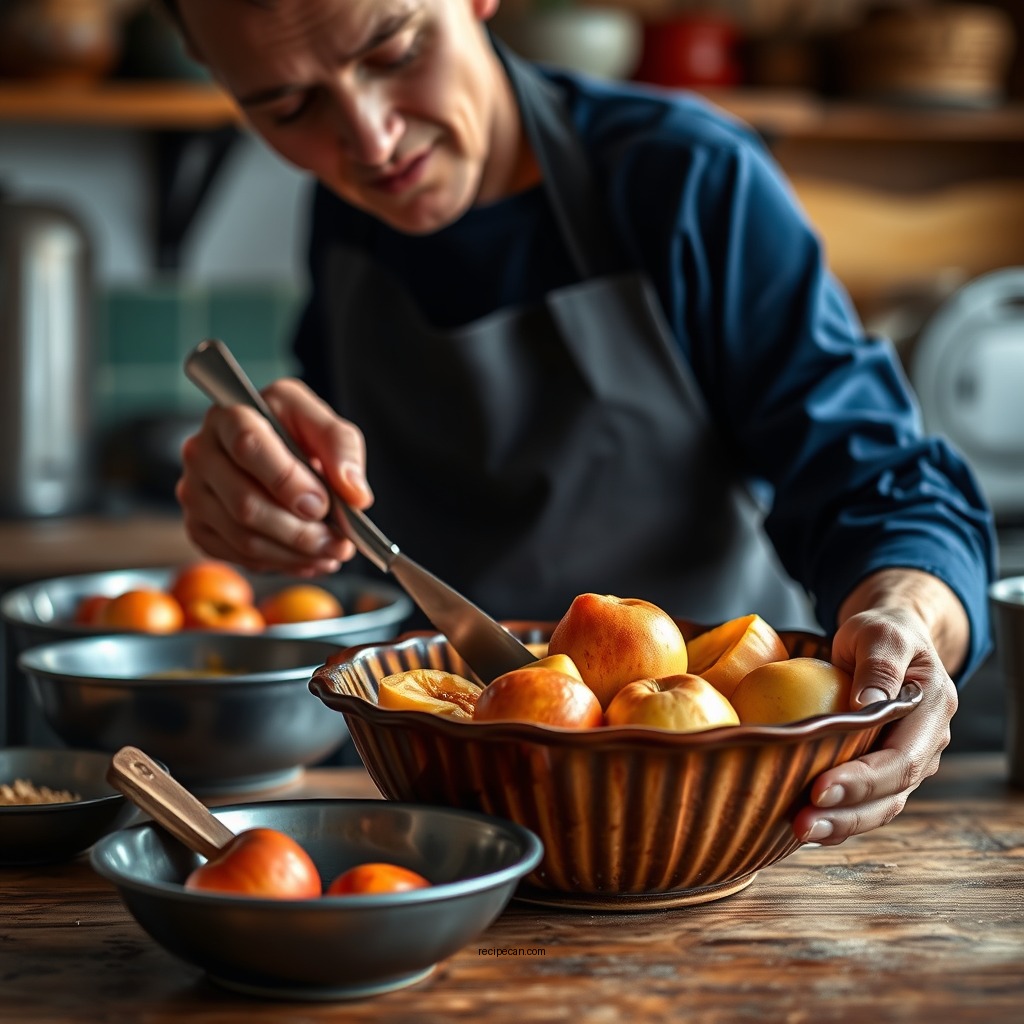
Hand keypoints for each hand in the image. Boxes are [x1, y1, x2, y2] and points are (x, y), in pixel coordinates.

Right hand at [175, 378, 373, 575]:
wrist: (275, 449)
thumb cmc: (296, 432)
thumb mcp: (325, 424)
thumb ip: (342, 449)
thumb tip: (355, 496)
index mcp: (229, 415)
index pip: (248, 447)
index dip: (287, 481)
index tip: (322, 505)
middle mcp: (201, 453)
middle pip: (245, 504)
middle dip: (300, 532)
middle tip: (339, 543)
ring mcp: (194, 492)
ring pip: (243, 538)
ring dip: (295, 554)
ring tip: (331, 553)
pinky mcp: (198, 526)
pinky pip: (237, 557)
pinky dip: (280, 564)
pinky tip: (308, 559)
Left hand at [791, 569, 965, 845]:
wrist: (890, 641)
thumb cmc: (883, 632)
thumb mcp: (881, 633)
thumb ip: (879, 664)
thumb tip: (869, 702)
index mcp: (930, 712)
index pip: (901, 759)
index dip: (863, 779)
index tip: (820, 787)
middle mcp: (924, 745)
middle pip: (891, 793)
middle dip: (847, 812)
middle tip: (803, 822)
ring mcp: (904, 762)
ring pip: (879, 806)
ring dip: (840, 824)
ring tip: (800, 831)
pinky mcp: (880, 770)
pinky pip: (864, 803)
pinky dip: (838, 818)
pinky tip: (806, 826)